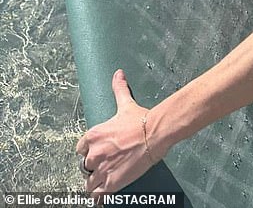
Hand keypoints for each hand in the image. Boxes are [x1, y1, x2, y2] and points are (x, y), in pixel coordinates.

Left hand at [76, 69, 159, 192]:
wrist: (156, 132)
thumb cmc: (142, 119)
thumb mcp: (125, 104)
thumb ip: (118, 89)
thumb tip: (118, 73)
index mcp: (93, 136)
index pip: (80, 149)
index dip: (89, 152)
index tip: (98, 152)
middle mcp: (93, 153)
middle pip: (85, 167)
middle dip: (94, 167)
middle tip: (106, 165)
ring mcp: (101, 169)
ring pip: (89, 183)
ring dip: (97, 182)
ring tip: (106, 181)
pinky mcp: (110, 183)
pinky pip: (97, 195)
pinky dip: (100, 196)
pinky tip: (104, 195)